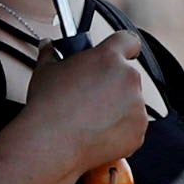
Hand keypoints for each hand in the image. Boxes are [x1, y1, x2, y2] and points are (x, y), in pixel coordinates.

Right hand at [22, 29, 154, 180]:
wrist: (52, 142)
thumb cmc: (48, 106)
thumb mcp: (45, 71)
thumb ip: (51, 53)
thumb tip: (48, 46)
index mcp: (108, 58)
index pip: (128, 41)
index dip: (124, 46)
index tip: (120, 53)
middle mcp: (128, 79)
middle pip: (127, 75)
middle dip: (112, 83)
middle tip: (90, 94)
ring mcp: (137, 107)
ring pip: (131, 102)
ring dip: (117, 107)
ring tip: (91, 117)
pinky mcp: (139, 132)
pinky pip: (132, 126)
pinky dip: (119, 129)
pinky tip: (97, 132)